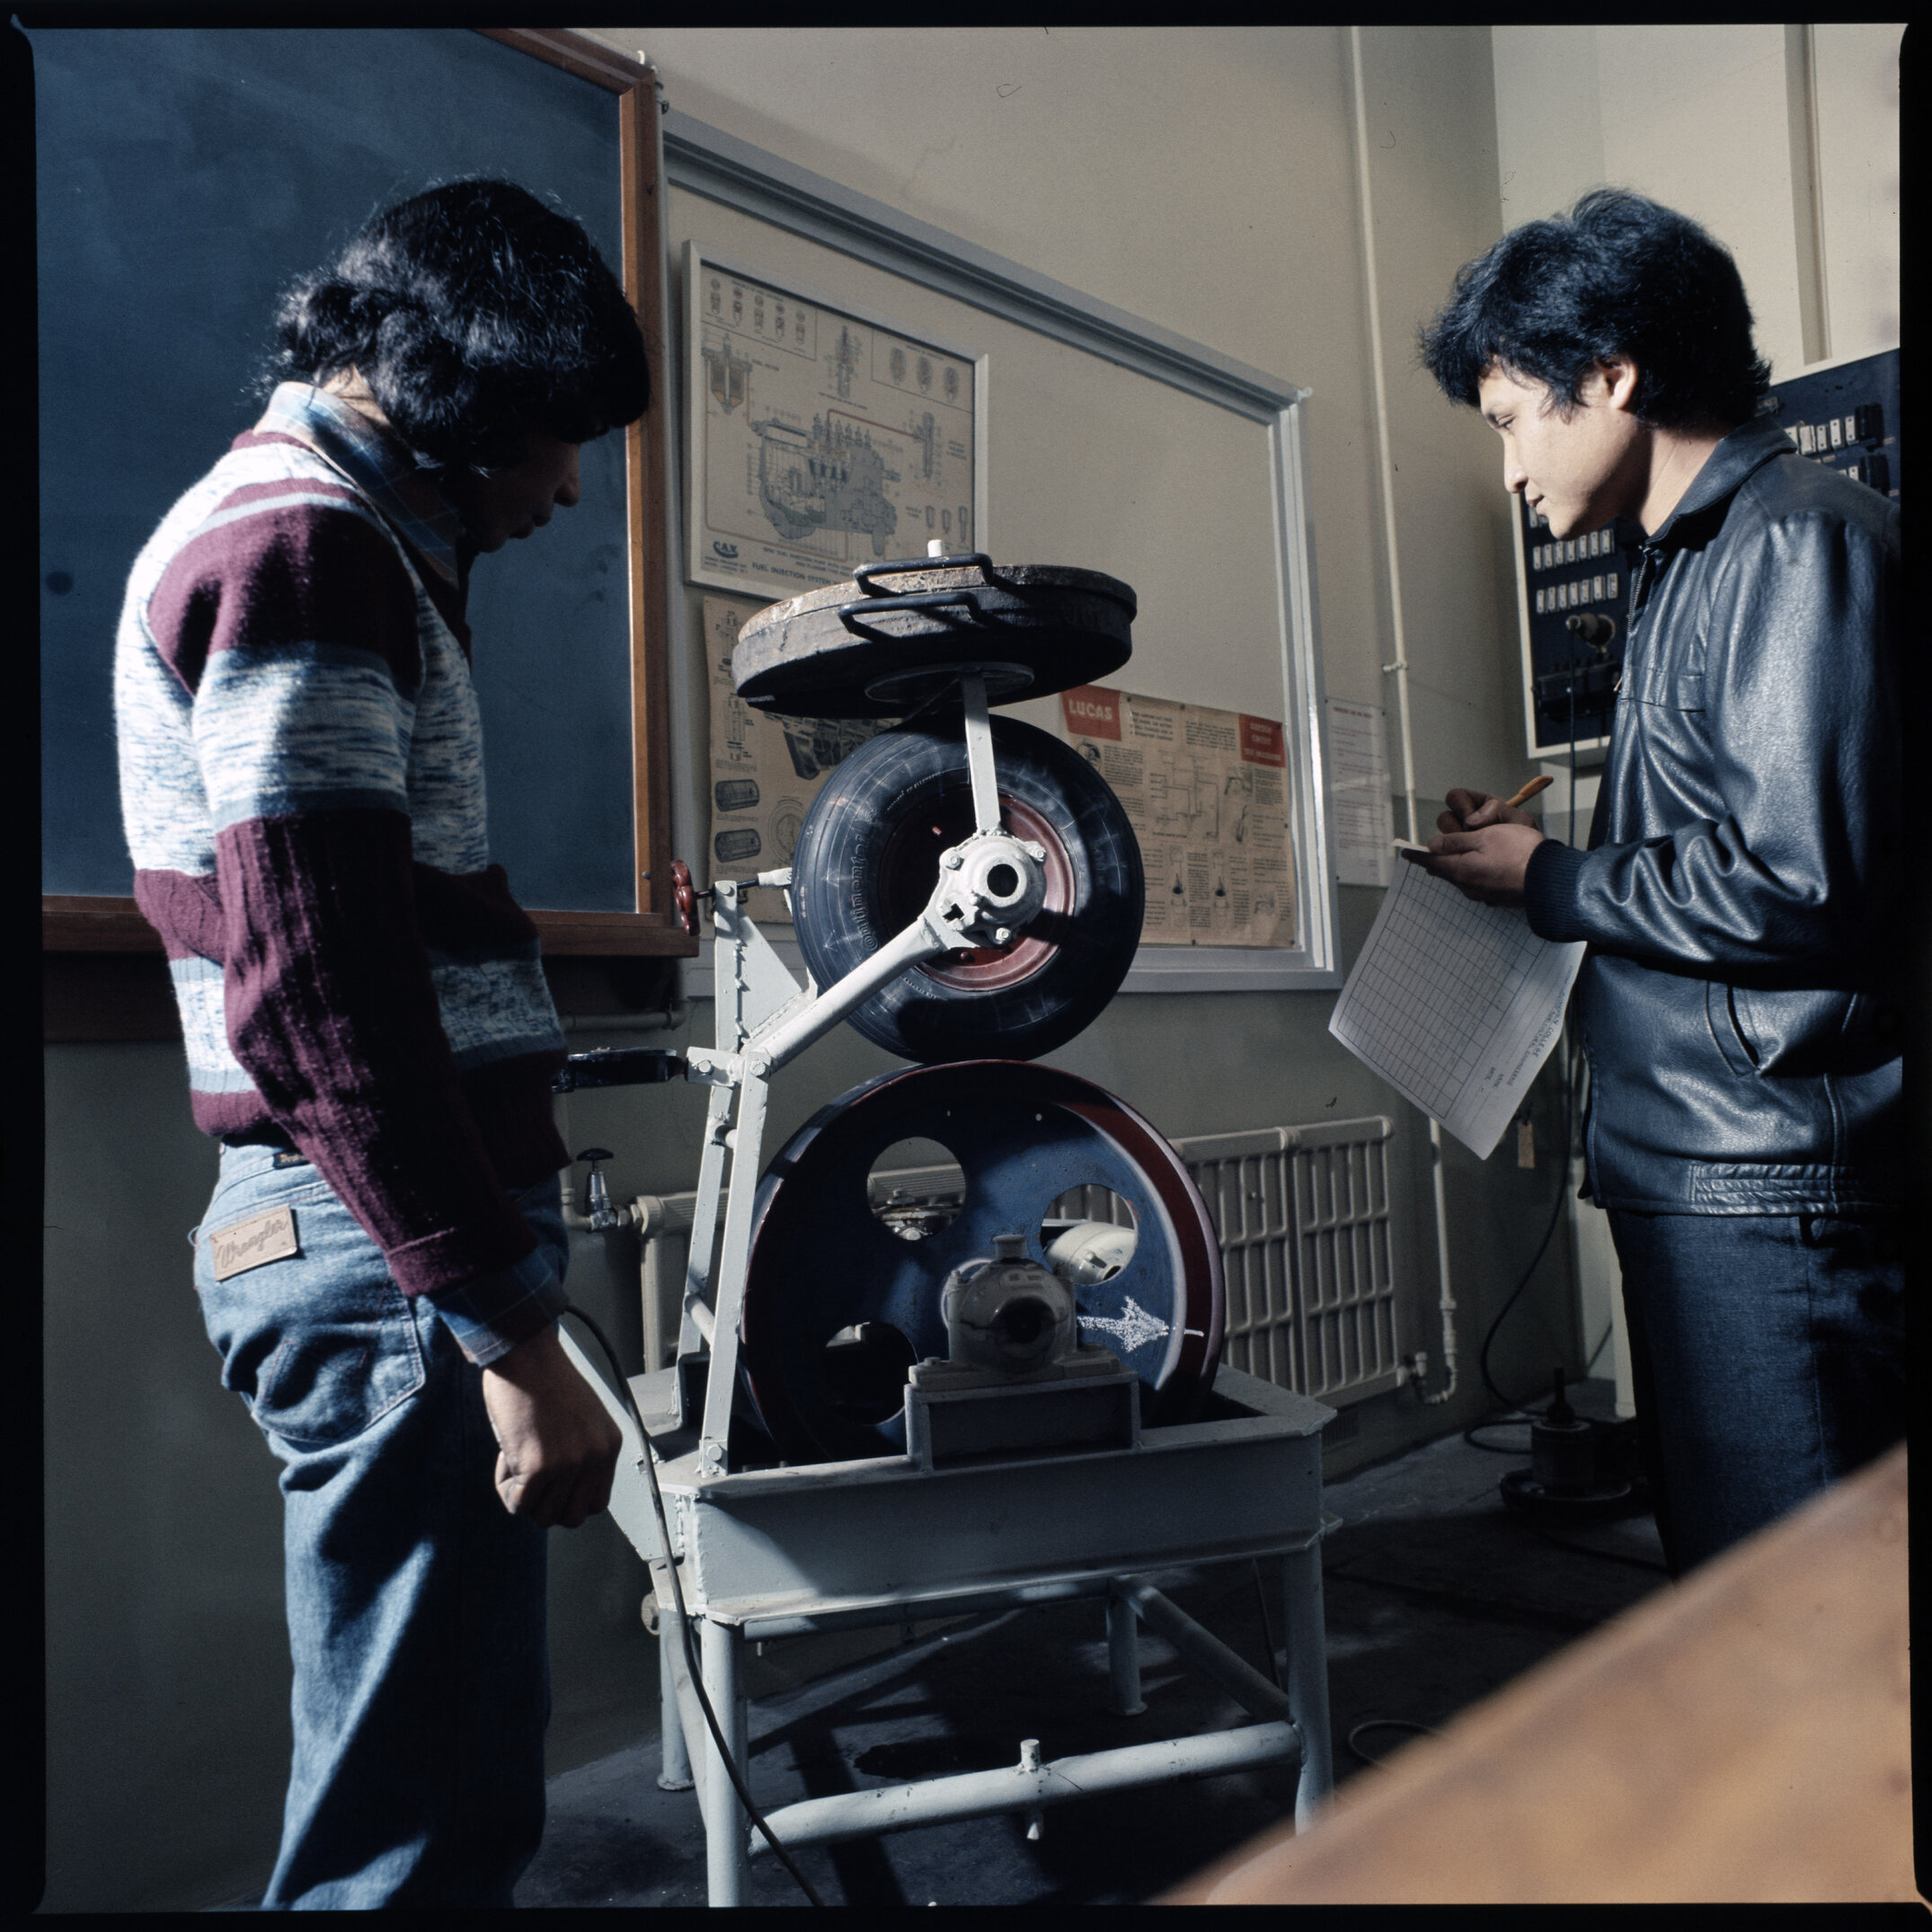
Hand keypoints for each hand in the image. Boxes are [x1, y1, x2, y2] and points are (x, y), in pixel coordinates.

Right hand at [480, 1324, 622, 1527]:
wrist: (525, 1353)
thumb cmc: (545, 1378)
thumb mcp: (582, 1418)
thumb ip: (579, 1452)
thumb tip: (560, 1493)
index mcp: (609, 1445)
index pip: (597, 1503)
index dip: (569, 1497)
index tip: (551, 1478)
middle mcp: (595, 1457)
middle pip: (572, 1517)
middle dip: (547, 1503)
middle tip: (530, 1472)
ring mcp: (569, 1464)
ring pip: (543, 1516)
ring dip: (524, 1495)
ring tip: (517, 1459)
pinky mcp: (538, 1466)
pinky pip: (518, 1505)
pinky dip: (506, 1488)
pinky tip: (506, 1457)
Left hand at [1413, 786, 1544, 905]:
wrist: (1550, 879)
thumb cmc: (1519, 852)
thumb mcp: (1484, 837)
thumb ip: (1455, 841)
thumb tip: (1432, 845)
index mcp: (1460, 870)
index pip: (1430, 861)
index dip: (1417, 854)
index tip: (1404, 851)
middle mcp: (1467, 886)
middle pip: (1444, 871)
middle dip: (1436, 860)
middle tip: (1427, 852)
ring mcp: (1481, 894)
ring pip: (1460, 878)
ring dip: (1454, 867)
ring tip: (1450, 857)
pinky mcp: (1495, 897)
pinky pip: (1475, 884)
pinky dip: (1471, 873)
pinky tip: (1477, 868)